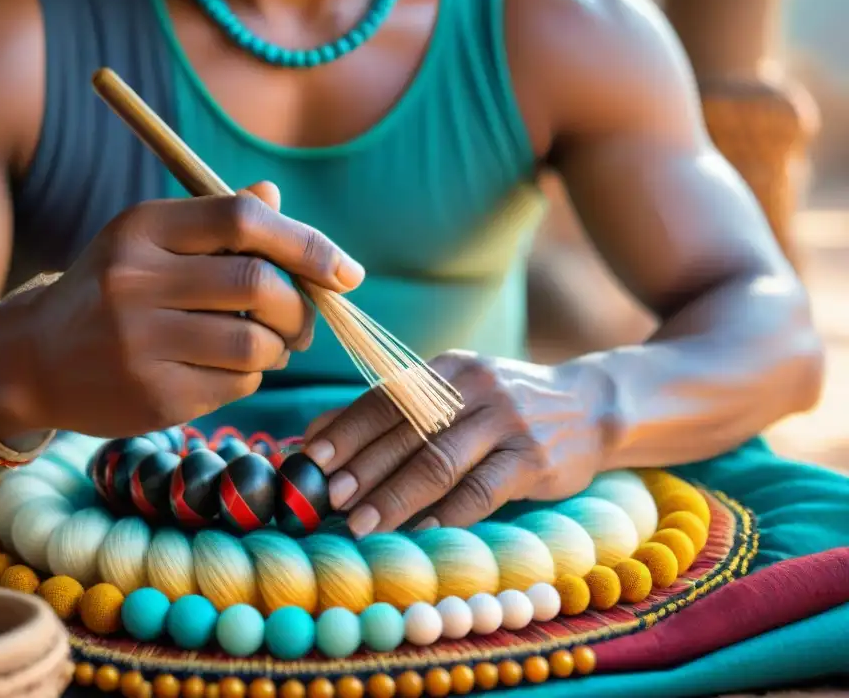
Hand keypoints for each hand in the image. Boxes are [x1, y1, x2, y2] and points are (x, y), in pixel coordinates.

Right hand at [5, 182, 363, 437]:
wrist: (34, 361)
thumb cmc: (110, 292)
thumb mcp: (149, 243)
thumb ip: (216, 220)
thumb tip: (275, 195)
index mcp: (142, 228)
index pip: (243, 220)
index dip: (307, 243)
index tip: (347, 271)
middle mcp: (135, 281)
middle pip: (258, 285)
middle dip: (302, 306)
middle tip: (306, 319)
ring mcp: (140, 343)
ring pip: (255, 343)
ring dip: (280, 347)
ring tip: (267, 345)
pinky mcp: (153, 396)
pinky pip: (238, 384)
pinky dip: (249, 377)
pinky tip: (223, 369)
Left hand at [302, 351, 605, 536]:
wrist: (590, 404)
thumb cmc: (502, 407)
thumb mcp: (451, 394)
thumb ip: (391, 412)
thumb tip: (314, 435)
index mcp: (445, 369)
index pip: (385, 399)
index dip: (346, 430)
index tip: (312, 461)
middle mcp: (473, 387)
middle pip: (406, 432)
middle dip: (362, 469)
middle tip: (327, 502)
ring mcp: (506, 420)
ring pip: (439, 461)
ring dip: (395, 497)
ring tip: (362, 526)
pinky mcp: (534, 457)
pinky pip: (483, 489)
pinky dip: (449, 513)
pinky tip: (422, 532)